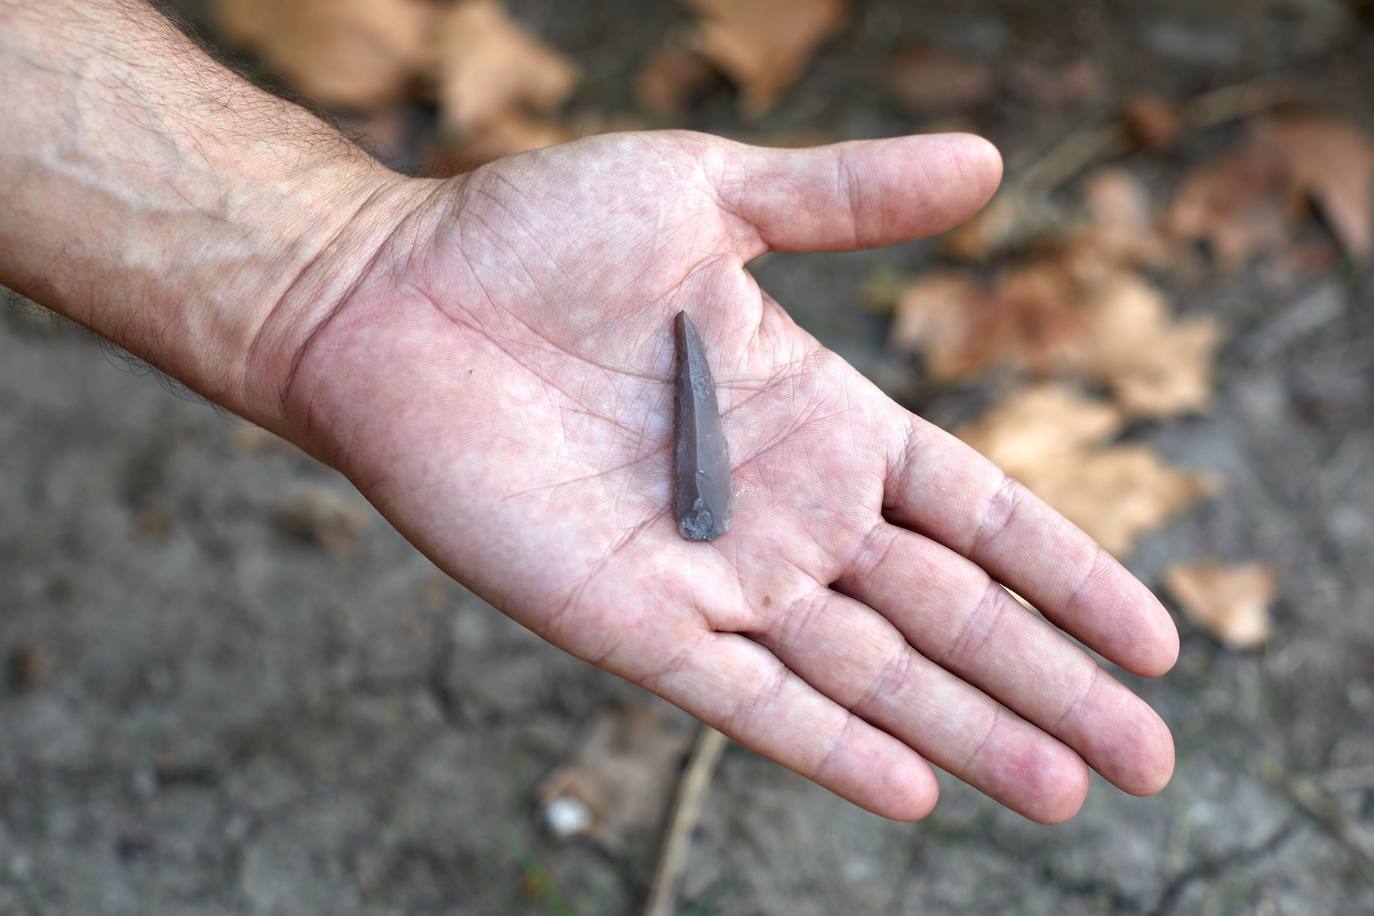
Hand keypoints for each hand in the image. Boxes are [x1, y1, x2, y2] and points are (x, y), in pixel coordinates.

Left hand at [274, 131, 1177, 822]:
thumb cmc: (536, 233)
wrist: (390, 296)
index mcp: (821, 418)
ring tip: (1066, 795)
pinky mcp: (629, 620)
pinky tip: (916, 791)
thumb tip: (990, 159)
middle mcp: (782, 510)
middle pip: (949, 614)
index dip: (1069, 575)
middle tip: (1151, 759)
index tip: (1155, 639)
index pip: (979, 514)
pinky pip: (747, 701)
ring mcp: (710, 573)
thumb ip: (846, 198)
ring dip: (970, 733)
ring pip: (869, 673)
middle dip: (1052, 683)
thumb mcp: (713, 196)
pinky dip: (830, 746)